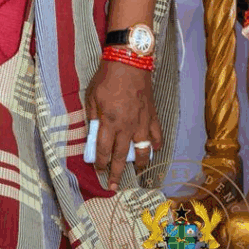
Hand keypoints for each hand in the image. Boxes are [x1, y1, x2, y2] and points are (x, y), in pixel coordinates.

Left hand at [84, 59, 161, 189]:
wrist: (129, 62)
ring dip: (139, 164)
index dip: (101, 163)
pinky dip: (156, 146)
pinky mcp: (152, 116)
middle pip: (122, 156)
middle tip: (114, 186)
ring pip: (143, 151)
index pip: (104, 150)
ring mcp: (142, 123)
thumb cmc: (107, 78)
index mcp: (109, 122)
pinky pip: (156, 136)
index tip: (99, 170)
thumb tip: (92, 133)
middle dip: (117, 172)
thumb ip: (92, 116)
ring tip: (137, 172)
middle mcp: (127, 126)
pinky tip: (153, 150)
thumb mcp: (91, 96)